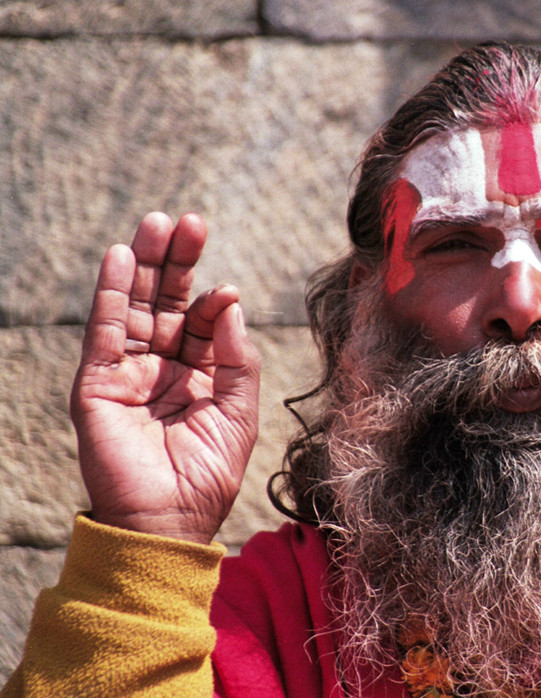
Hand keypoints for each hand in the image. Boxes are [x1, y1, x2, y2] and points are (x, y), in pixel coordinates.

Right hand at [70, 212, 260, 543]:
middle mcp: (163, 367)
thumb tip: (229, 301)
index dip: (212, 300)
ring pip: (135, 308)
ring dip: (144, 266)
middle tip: (188, 222)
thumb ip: (237, 356)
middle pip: (167, 303)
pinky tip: (120, 259)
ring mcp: (129, 373)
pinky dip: (112, 295)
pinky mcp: (98, 383)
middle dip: (177, 263)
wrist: (170, 521)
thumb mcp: (239, 410)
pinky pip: (105, 332)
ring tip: (155, 224)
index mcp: (200, 374)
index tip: (225, 290)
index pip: (202, 321)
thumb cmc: (209, 473)